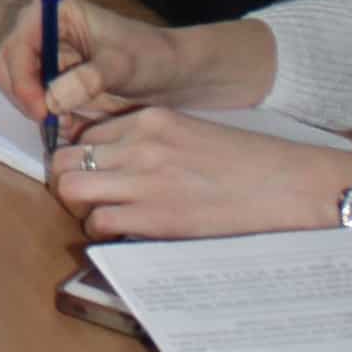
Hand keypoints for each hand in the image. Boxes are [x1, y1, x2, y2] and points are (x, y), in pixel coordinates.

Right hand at [0, 0, 186, 124]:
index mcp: (54, 11)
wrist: (170, 74)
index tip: (42, 110)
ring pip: (16, 87)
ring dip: (36, 108)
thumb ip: (88, 80)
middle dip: (25, 95)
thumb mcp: (123, 66)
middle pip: (6, 66)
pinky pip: (33, 102)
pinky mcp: (50, 80)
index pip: (18, 45)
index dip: (22, 79)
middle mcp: (41, 29)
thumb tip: (52, 99)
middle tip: (51, 120)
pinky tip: (75, 122)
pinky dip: (47, 118)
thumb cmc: (150, 57)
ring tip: (69, 120)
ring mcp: (44, 56)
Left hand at [52, 112, 351, 238]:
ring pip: (71, 187)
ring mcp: (145, 179)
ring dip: (78, 206)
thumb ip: (153, 143)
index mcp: (152, 119)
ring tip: (100, 215)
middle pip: (65, 158)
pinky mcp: (155, 216)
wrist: (286, 186)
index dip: (80, 157)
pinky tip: (124, 232)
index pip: (84, 133)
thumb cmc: (248, 164)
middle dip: (66, 179)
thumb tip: (118, 166)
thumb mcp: (193, 134)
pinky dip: (101, 231)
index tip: (91, 173)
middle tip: (85, 197)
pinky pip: (98, 222)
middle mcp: (140, 144)